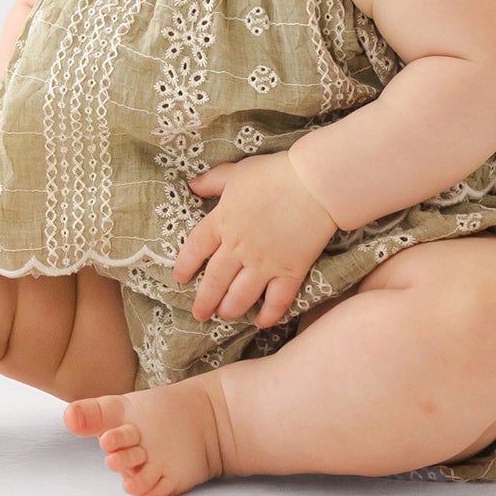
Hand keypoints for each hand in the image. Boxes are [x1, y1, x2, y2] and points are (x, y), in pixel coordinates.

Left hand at [174, 151, 338, 329]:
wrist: (314, 184)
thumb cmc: (275, 174)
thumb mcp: (237, 172)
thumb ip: (214, 181)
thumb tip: (193, 186)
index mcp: (222, 221)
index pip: (195, 249)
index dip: (185, 266)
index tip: (181, 279)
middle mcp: (238, 247)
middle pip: (214, 280)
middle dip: (204, 301)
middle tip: (200, 314)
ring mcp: (264, 262)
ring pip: (240, 296)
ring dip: (230, 310)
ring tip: (225, 316)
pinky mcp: (290, 271)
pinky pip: (276, 300)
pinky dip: (268, 314)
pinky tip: (262, 323)